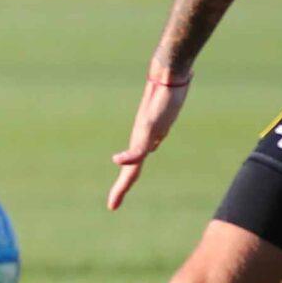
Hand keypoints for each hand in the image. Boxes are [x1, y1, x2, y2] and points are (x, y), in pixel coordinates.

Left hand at [107, 69, 193, 210]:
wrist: (169, 75)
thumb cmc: (167, 94)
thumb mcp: (162, 121)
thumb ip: (156, 133)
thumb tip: (153, 143)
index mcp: (144, 140)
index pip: (133, 166)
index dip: (125, 183)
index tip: (116, 200)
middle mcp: (141, 138)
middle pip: (131, 168)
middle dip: (122, 188)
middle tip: (112, 206)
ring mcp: (144, 133)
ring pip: (133, 161)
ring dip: (125, 181)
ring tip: (116, 198)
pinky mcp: (149, 125)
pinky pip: (139, 145)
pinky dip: (128, 155)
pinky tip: (118, 160)